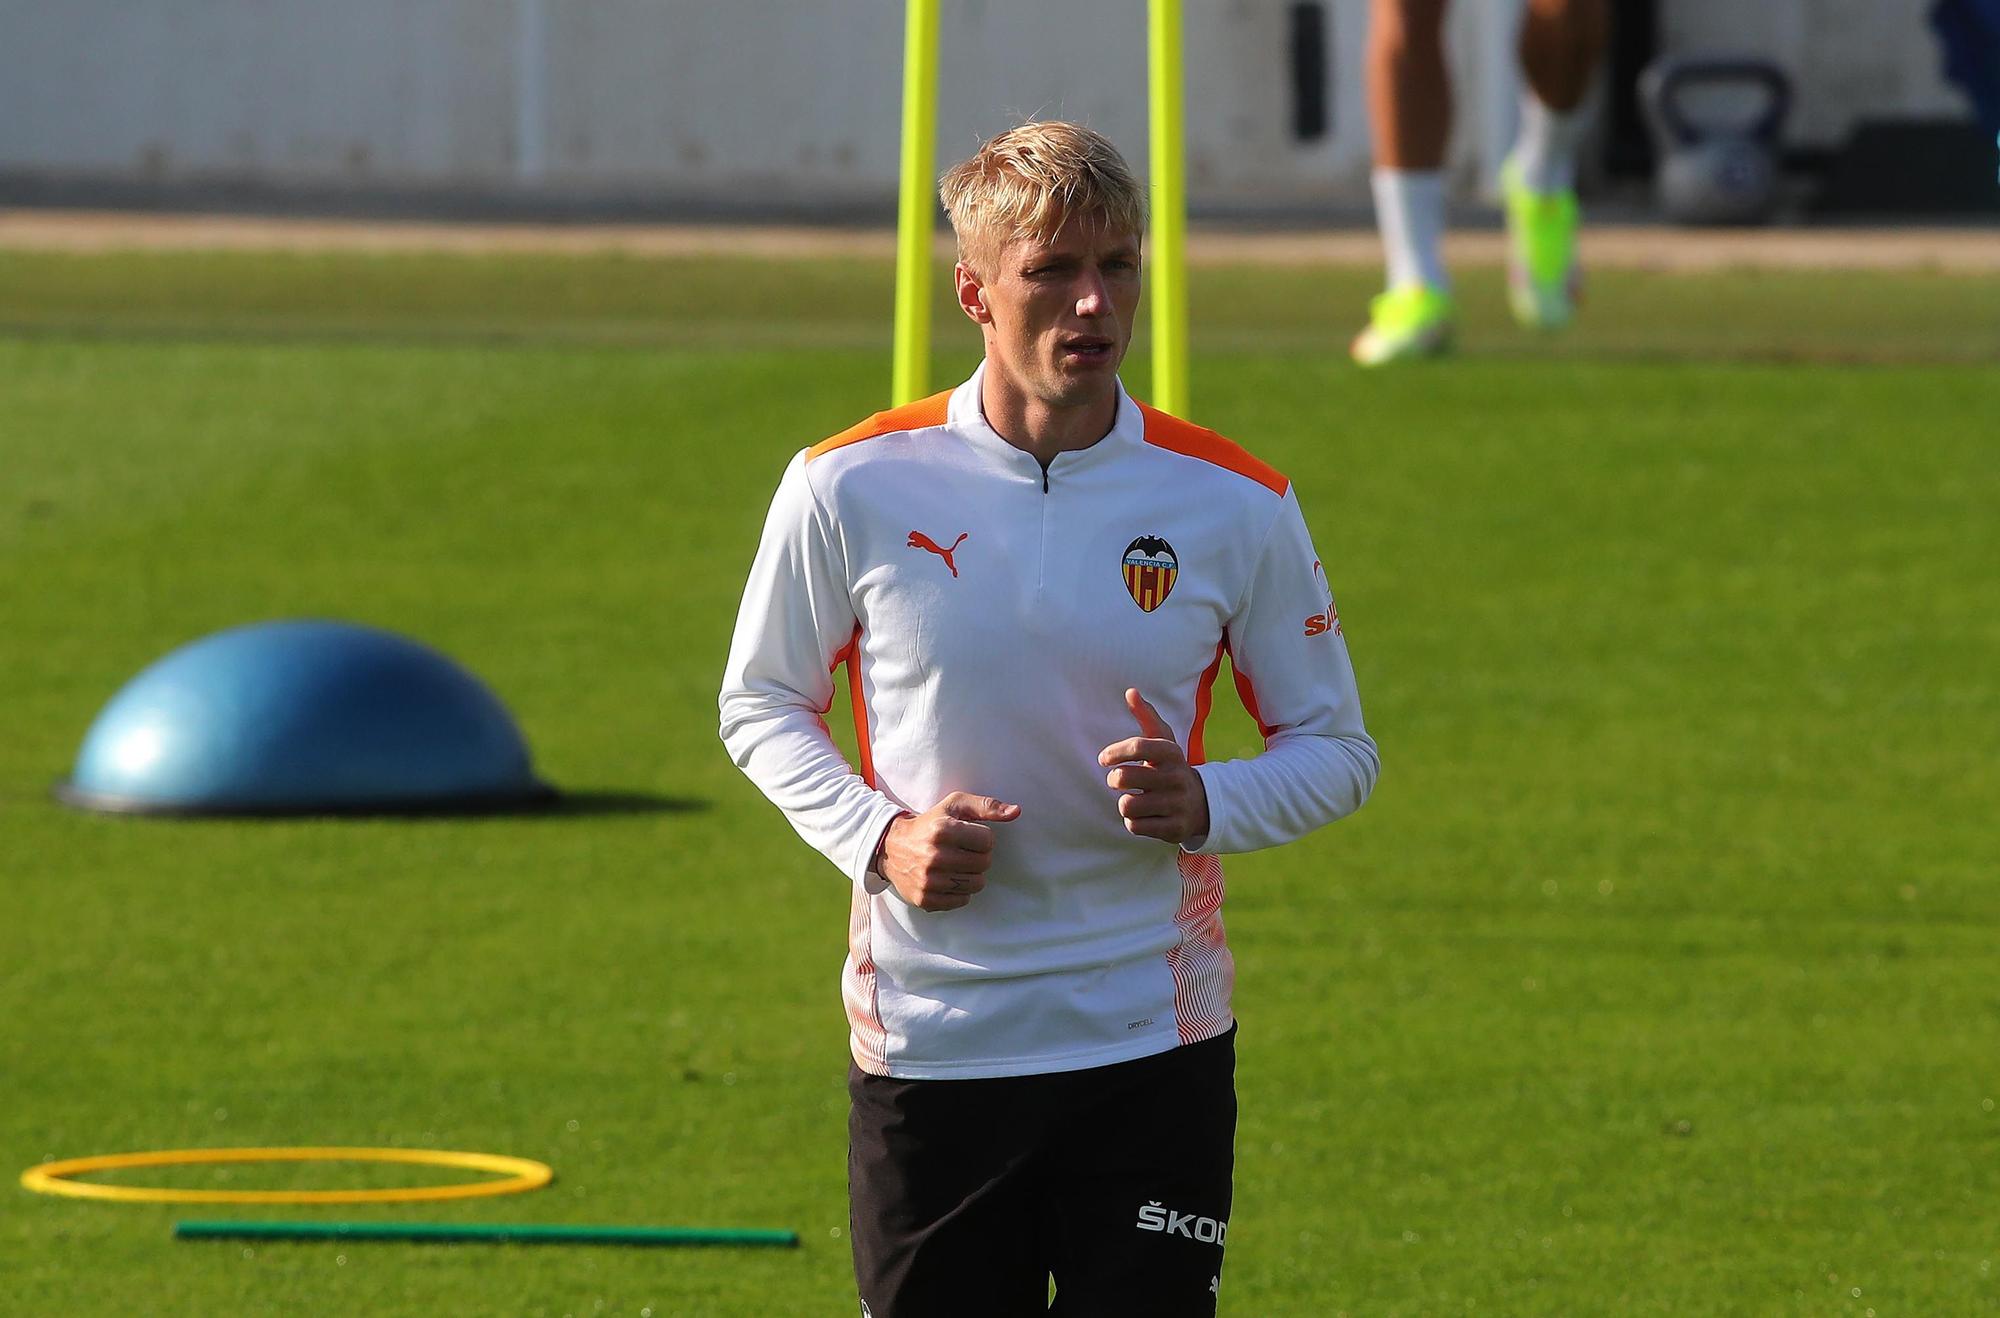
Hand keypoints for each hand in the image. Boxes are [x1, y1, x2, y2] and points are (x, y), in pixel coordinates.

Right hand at [878, 792, 1021, 911]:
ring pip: (976, 884)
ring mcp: (929, 880)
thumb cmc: (930, 823)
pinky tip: (947, 878)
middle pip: (984, 863)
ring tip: (956, 865)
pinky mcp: (925, 899)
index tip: (968, 836)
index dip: (982, 838)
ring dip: (971, 875)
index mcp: (943, 830)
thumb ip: (987, 806)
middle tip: (962, 851)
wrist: (891, 847)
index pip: (988, 841)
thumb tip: (1016, 812)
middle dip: (978, 857)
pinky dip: (959, 891)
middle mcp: (934, 856)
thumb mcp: (955, 805)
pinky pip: (962, 901)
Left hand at [1098, 688, 1209, 845]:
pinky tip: (1144, 816)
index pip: (1138, 746)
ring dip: (1125, 803)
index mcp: (1172, 753)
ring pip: (1127, 805)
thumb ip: (1147, 717)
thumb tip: (1130, 692)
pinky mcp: (1174, 829)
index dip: (1115, 752)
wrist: (1202, 803)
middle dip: (1115, 780)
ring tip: (1134, 800)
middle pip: (1124, 777)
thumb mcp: (1164, 742)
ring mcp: (1176, 804)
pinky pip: (1135, 826)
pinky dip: (1133, 822)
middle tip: (1119, 780)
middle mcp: (1176, 777)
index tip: (1104, 759)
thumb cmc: (1171, 768)